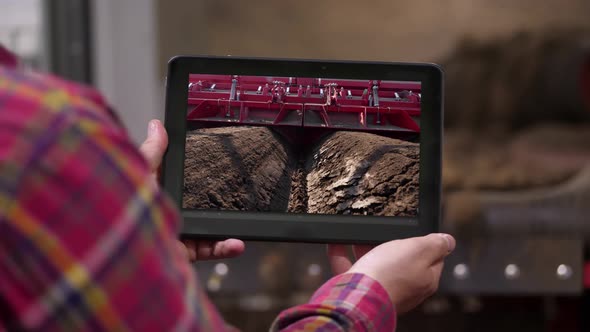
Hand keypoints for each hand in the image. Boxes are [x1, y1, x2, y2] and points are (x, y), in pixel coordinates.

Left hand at [139, 119, 244, 261]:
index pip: (178, 183)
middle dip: (217, 204)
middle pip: (198, 207)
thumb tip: (157, 126)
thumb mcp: (140, 173)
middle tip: (236, 196)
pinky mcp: (184, 255)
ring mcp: (176, 236)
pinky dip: (225, 248)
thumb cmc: (125, 212)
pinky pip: (209, 250)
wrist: (125, 251)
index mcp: (156, 194)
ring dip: (227, 228)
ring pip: (208, 230)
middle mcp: (166, 215)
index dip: (193, 177)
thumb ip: (152, 152)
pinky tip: (236, 244)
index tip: (212, 169)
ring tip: (241, 224)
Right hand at [327, 233, 454, 313]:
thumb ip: (436, 244)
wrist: (357, 296)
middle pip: (401, 261)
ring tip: (358, 233)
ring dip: (365, 247)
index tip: (414, 231)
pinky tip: (335, 243)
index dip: (423, 242)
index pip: (432, 258)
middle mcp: (404, 287)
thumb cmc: (390, 275)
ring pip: (374, 264)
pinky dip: (342, 255)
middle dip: (391, 244)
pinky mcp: (360, 290)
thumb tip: (448, 241)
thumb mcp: (419, 250)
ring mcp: (381, 289)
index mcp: (424, 279)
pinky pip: (350, 269)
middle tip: (385, 230)